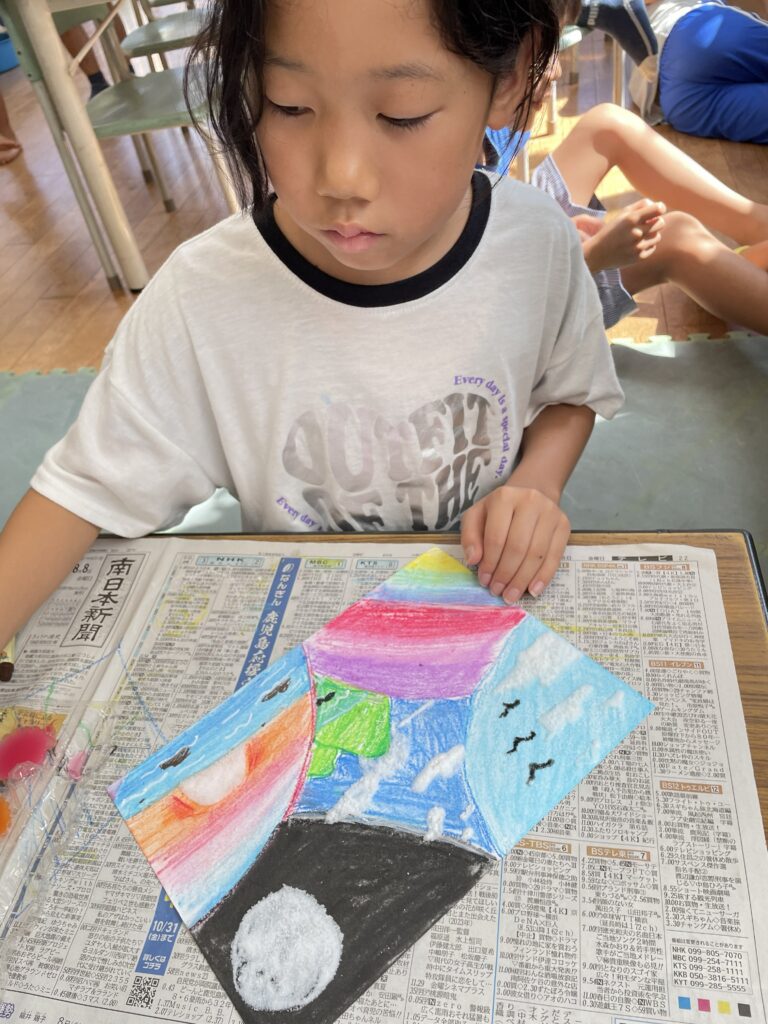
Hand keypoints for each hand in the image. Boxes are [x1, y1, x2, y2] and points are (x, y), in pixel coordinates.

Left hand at [460, 485, 569, 602]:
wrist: (529, 496)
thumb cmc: (498, 511)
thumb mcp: (476, 517)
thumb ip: (470, 537)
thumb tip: (473, 560)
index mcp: (504, 498)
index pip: (496, 537)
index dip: (490, 563)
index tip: (484, 580)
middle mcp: (530, 501)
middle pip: (518, 547)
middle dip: (506, 574)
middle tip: (498, 591)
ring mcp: (551, 513)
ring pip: (537, 554)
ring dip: (523, 579)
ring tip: (512, 595)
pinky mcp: (564, 525)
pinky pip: (555, 556)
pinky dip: (544, 577)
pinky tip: (533, 590)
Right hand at [576, 198, 665, 272]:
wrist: (598, 253)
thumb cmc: (612, 230)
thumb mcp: (622, 214)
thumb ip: (641, 206)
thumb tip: (660, 207)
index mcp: (632, 218)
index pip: (658, 209)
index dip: (660, 208)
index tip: (657, 211)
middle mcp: (636, 232)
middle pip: (661, 223)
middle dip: (656, 222)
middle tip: (647, 224)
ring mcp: (638, 246)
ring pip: (658, 236)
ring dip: (651, 235)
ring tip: (640, 236)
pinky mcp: (639, 257)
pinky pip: (652, 247)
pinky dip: (647, 245)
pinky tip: (636, 245)